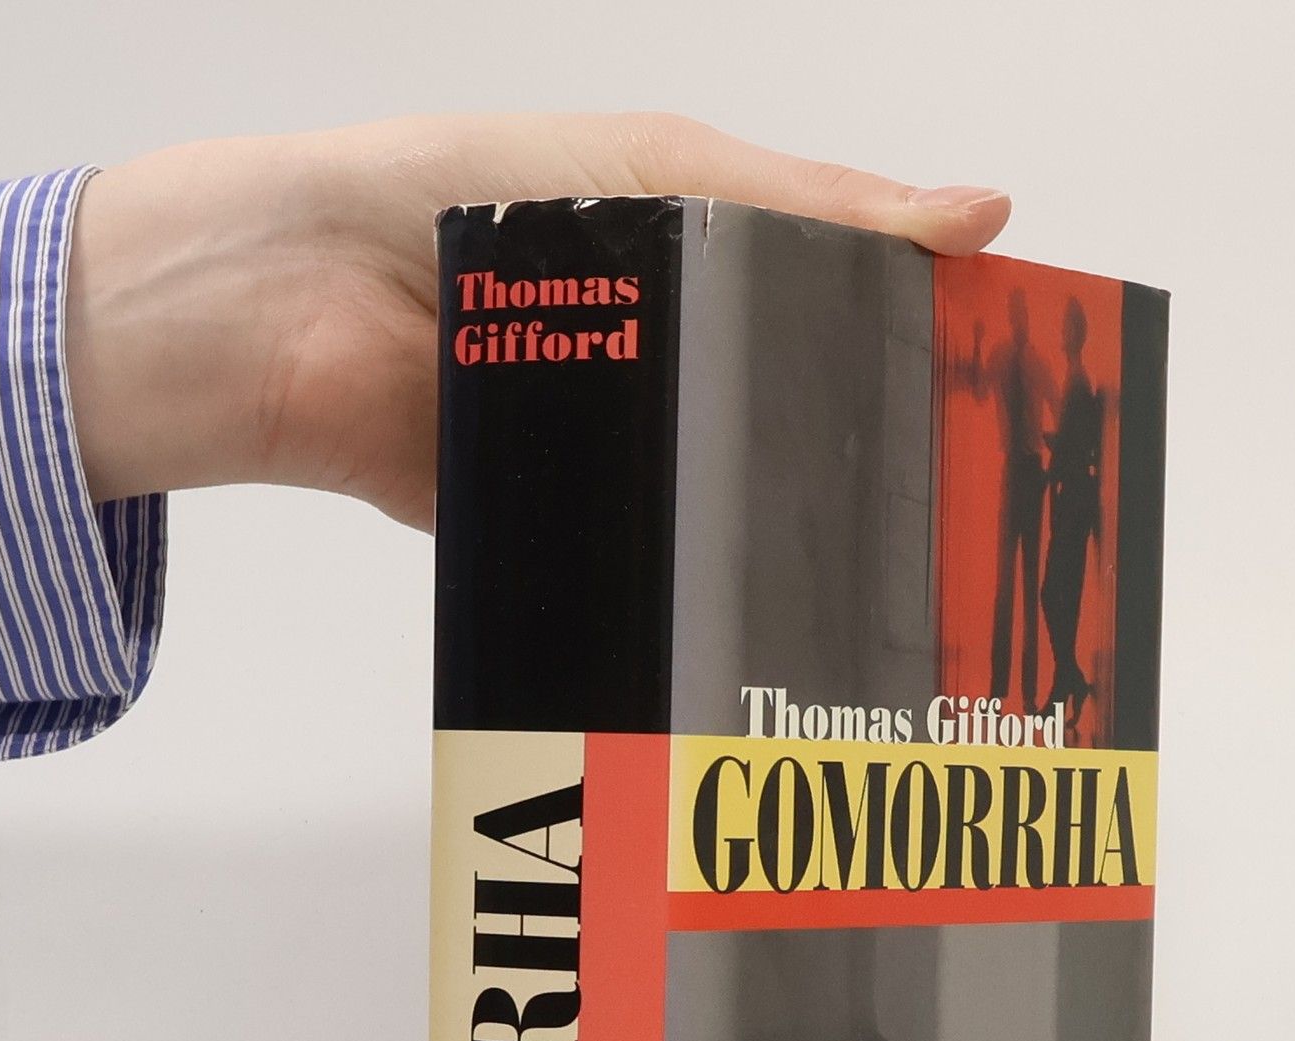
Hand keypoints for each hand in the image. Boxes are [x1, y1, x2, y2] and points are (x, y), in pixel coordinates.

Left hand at [66, 114, 1010, 528]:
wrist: (295, 303)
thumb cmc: (466, 197)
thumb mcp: (666, 173)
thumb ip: (817, 210)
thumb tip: (982, 214)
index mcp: (701, 271)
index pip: (841, 317)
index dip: (919, 359)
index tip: (999, 411)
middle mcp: (668, 366)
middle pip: (794, 427)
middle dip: (866, 472)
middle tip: (958, 526)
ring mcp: (616, 452)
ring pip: (727, 506)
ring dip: (781, 535)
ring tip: (877, 590)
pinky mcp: (562, 527)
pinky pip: (643, 563)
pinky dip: (685, 582)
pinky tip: (752, 614)